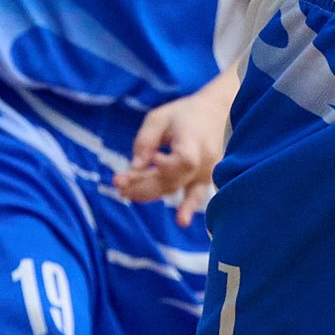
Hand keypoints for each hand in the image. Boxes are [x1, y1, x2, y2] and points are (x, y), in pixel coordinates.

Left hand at [112, 86, 232, 225]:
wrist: (216, 114)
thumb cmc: (183, 115)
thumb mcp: (160, 118)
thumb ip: (145, 141)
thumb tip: (134, 168)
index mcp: (193, 139)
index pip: (183, 160)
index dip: (167, 165)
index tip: (152, 159)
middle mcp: (204, 159)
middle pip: (173, 178)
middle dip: (143, 182)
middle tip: (118, 183)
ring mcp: (208, 172)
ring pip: (178, 189)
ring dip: (151, 193)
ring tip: (126, 195)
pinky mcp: (207, 180)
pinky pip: (194, 195)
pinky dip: (187, 207)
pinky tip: (182, 221)